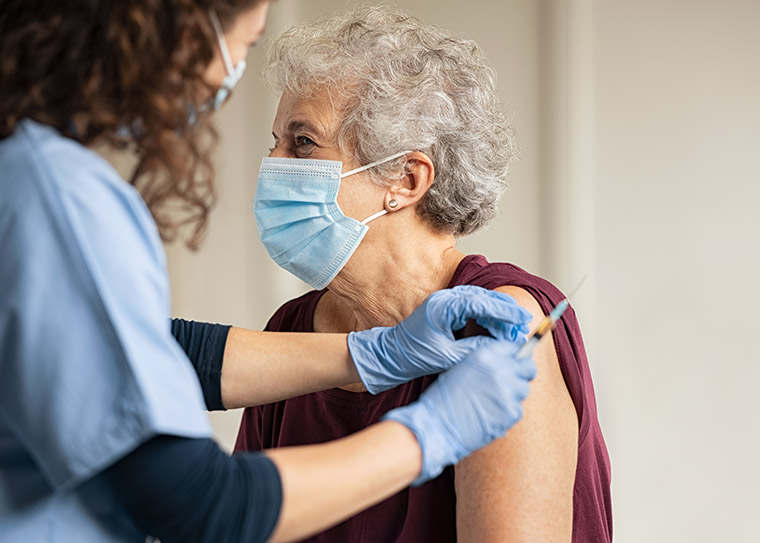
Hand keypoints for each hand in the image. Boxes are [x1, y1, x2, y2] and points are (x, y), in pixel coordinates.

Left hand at [347, 285, 531, 393]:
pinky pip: (471, 307)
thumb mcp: (448, 357)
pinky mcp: (445, 308)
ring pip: (479, 301)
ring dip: (497, 313)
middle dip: (505, 311)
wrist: (391, 355)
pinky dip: (486, 315)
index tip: (521, 319)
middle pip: (483, 297)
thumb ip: (475, 349)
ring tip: (514, 328)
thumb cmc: (414, 356)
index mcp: (443, 307)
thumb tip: (500, 347)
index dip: (504, 311)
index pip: (481, 303)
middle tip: (523, 324)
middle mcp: (444, 299)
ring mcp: (444, 301)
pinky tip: (496, 328)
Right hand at [382, 340, 536, 484]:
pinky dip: (507, 413)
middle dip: (523, 373)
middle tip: (513, 382)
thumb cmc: (444, 399)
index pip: (513, 348)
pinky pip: (518, 410)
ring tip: (493, 402)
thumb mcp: (461, 368)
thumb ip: (485, 363)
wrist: (437, 425)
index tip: (514, 363)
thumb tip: (507, 364)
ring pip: (524, 390)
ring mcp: (507, 392)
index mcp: (485, 355)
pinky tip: (491, 415)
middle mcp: (499, 370)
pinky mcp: (511, 412)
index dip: (514, 357)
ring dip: (513, 395)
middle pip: (528, 367)